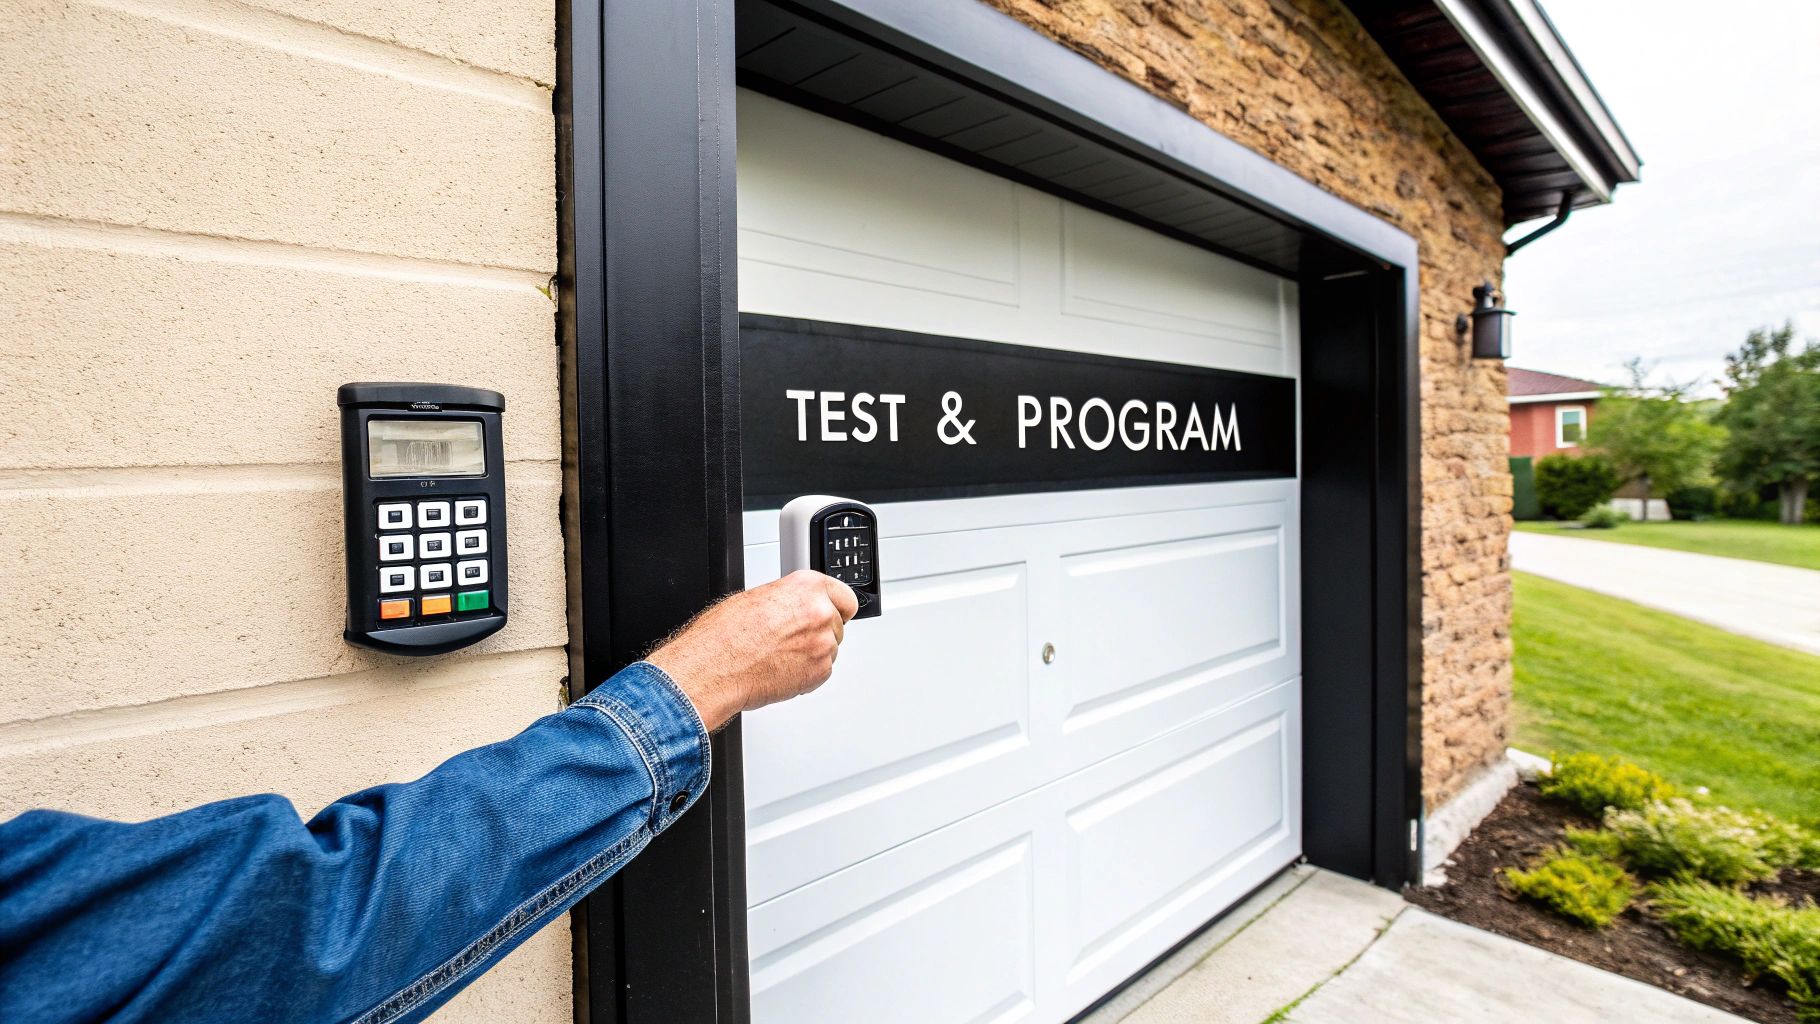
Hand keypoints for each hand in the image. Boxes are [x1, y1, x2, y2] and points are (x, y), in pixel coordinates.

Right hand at [646, 570, 858, 730]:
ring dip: (812, 653)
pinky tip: (781, 668)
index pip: (845, 596)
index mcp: (806, 587)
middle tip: (790, 639)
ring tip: (779, 655)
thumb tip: (796, 607)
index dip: (836, 607)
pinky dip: (806, 673)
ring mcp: (823, 644)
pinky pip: (822, 671)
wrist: (713, 669)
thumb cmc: (724, 635)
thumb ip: (789, 599)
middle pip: (837, 624)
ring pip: (830, 649)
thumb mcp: (757, 597)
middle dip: (819, 632)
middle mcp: (820, 612)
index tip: (832, 613)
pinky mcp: (819, 672)